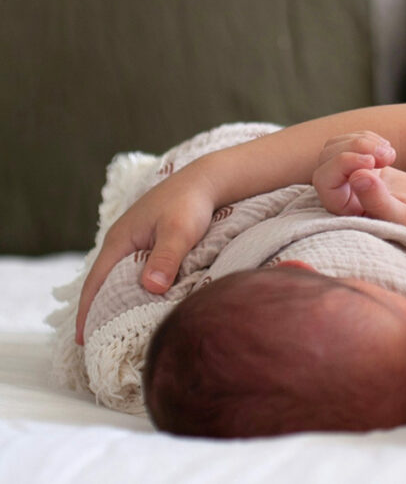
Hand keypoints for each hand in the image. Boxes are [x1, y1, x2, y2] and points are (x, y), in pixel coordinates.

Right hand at [75, 164, 217, 344]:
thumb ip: (166, 258)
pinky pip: (134, 271)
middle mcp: (122, 243)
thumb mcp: (179, 231)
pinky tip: (139, 303)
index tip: (80, 340)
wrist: (207, 180)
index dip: (87, 311)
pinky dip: (131, 289)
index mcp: (120, 241)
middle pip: (103, 283)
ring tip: (114, 330)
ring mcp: (135, 242)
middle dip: (97, 311)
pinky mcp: (150, 243)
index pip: (95, 282)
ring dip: (114, 301)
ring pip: (118, 277)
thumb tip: (150, 288)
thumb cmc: (191, 203)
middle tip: (96, 343)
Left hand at [313, 131, 396, 214]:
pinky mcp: (361, 164)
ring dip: (362, 141)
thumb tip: (357, 176)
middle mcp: (341, 192)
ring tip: (390, 155)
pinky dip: (369, 138)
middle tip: (388, 156)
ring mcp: (349, 176)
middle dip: (355, 147)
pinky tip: (388, 150)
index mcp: (344, 210)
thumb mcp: (402, 217)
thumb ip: (378, 202)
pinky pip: (350, 141)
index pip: (324, 180)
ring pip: (336, 146)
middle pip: (327, 158)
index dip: (343, 163)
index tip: (372, 162)